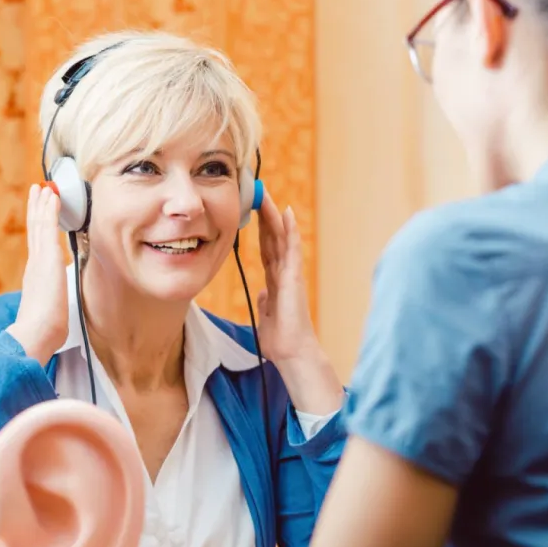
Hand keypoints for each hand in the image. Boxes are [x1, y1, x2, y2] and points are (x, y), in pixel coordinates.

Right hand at [6, 184, 67, 366]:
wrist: (37, 331)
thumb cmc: (45, 329)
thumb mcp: (49, 313)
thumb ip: (50, 308)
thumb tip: (55, 319)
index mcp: (35, 276)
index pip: (37, 246)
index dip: (37, 228)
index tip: (38, 214)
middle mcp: (35, 264)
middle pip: (35, 230)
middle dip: (36, 209)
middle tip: (37, 191)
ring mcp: (40, 259)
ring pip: (39, 225)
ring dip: (42, 205)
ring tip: (43, 188)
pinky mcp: (47, 256)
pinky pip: (48, 227)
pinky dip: (49, 210)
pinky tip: (52, 197)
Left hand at [255, 191, 317, 362]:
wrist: (291, 353)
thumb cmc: (281, 339)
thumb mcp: (266, 316)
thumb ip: (265, 301)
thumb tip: (262, 293)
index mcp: (276, 281)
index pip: (267, 250)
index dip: (261, 231)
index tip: (252, 213)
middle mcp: (284, 273)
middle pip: (274, 238)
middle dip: (265, 216)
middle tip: (258, 194)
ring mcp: (291, 274)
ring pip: (283, 238)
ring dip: (275, 217)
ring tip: (268, 196)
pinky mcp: (295, 278)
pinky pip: (292, 249)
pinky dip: (291, 231)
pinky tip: (287, 214)